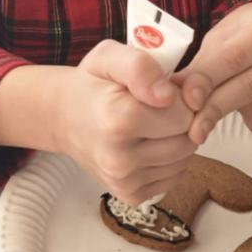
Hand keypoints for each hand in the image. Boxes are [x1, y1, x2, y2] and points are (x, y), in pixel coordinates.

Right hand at [53, 40, 198, 203]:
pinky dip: (169, 160)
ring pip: (184, 160)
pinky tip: (148, 144)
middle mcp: (119, 158)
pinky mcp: (131, 195)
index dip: (178, 99)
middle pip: (187, 140)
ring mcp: (124, 181)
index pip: (184, 115)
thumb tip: (166, 95)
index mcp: (117, 120)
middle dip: (180, 120)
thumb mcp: (109, 56)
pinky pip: (174, 177)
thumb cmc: (91, 84)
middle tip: (156, 108)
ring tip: (151, 124)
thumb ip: (140, 66)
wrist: (64, 117)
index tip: (157, 92)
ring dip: (176, 140)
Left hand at [173, 0, 251, 143]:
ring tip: (240, 100)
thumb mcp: (222, 40)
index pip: (236, 57)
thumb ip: (203, 66)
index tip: (187, 100)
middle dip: (216, 108)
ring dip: (246, 115)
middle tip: (193, 126)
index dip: (208, 80)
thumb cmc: (246, 36)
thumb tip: (179, 94)